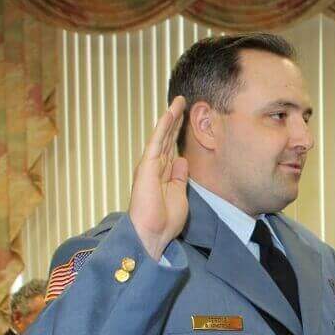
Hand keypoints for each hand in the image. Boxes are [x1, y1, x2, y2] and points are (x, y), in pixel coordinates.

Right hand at [129, 96, 188, 260]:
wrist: (152, 233)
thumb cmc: (165, 220)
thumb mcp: (180, 195)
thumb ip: (180, 177)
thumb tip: (182, 160)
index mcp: (164, 174)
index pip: (173, 148)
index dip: (179, 134)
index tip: (187, 119)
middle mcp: (156, 167)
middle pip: (168, 138)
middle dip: (175, 121)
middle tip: (183, 103)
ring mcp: (151, 165)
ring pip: (162, 136)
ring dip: (170, 118)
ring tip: (178, 102)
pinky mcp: (147, 165)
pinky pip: (157, 142)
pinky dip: (163, 127)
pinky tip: (169, 114)